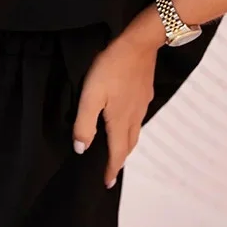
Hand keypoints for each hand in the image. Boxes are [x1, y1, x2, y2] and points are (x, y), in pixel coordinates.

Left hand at [72, 22, 161, 187]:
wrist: (139, 43)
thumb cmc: (111, 67)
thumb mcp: (91, 94)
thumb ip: (85, 123)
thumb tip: (82, 149)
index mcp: (120, 121)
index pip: (117, 154)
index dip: (111, 170)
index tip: (107, 184)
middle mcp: (134, 117)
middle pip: (129, 145)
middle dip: (120, 160)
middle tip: (111, 169)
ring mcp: (142, 104)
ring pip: (135, 132)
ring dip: (126, 144)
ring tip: (117, 148)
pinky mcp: (145, 92)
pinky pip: (138, 118)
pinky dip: (131, 128)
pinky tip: (125, 120)